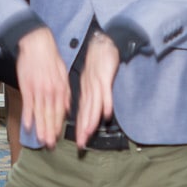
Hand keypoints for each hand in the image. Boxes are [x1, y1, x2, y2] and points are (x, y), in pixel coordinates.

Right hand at [15, 26, 69, 147]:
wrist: (38, 44)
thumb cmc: (51, 58)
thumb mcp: (64, 74)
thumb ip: (65, 93)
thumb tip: (67, 108)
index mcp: (61, 89)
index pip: (61, 112)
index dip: (59, 126)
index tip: (58, 138)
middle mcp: (51, 92)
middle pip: (51, 116)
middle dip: (50, 132)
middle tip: (50, 145)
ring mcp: (39, 90)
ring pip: (40, 113)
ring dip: (40, 128)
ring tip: (40, 140)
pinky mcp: (27, 87)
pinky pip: (28, 105)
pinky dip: (28, 116)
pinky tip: (27, 126)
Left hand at [73, 32, 120, 147]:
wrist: (103, 42)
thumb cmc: (98, 61)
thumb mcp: (92, 79)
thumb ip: (92, 95)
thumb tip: (92, 110)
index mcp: (86, 90)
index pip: (82, 112)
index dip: (80, 127)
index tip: (79, 141)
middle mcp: (89, 89)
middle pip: (86, 111)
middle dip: (83, 129)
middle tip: (81, 144)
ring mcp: (97, 83)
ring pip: (94, 104)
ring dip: (91, 119)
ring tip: (89, 132)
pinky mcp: (105, 76)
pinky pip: (105, 91)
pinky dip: (106, 102)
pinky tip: (107, 113)